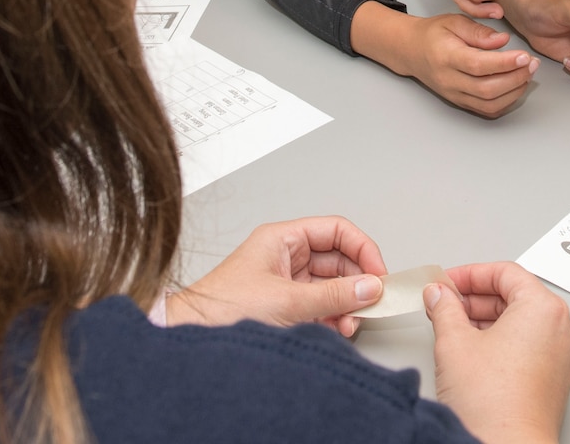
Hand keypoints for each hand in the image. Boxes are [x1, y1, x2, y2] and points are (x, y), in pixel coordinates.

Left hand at [167, 216, 387, 336]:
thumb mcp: (287, 301)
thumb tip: (371, 288)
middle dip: (356, 283)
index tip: (379, 274)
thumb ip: (334, 294)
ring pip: (331, 286)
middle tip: (371, 303)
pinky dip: (333, 317)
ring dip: (346, 304)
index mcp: (283, 238)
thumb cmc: (223, 310)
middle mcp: (286, 256)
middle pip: (338, 260)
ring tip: (349, 322)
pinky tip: (336, 329)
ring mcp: (286, 282)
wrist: (191, 338)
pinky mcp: (284, 307)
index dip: (362, 249)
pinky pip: (319, 305)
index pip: (336, 231)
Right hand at [403, 14, 539, 117]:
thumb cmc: (434, 34)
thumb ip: (479, 31)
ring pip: (489, 103)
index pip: (478, 65)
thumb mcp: (454, 22)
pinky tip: (516, 86)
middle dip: (515, 78)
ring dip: (514, 91)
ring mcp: (454, 95)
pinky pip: (486, 110)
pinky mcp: (460, 102)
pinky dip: (506, 102)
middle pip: (487, 89)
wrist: (412, 51)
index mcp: (446, 57)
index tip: (525, 56)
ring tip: (528, 74)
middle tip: (533, 64)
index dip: (504, 63)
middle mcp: (449, 80)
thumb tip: (503, 40)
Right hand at [424, 262, 569, 443]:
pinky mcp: (554, 376)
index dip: (469, 274)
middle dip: (475, 297)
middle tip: (444, 303)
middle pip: (515, 294)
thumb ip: (444, 309)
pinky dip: (500, 339)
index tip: (446, 282)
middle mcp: (560, 327)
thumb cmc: (493, 403)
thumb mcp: (454, 342)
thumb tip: (439, 296)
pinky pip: (528, 343)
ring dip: (485, 318)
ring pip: (521, 320)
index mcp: (544, 308)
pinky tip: (472, 350)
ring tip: (452, 327)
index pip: (506, 272)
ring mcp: (561, 354)